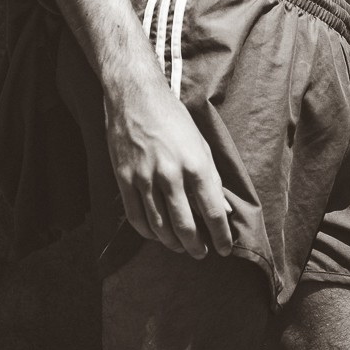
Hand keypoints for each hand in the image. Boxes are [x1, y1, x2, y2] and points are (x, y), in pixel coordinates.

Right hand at [104, 71, 233, 259]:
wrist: (136, 96)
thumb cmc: (173, 117)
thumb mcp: (200, 143)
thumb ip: (212, 178)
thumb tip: (223, 208)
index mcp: (195, 164)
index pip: (213, 212)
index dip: (221, 236)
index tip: (224, 248)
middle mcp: (171, 175)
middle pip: (186, 226)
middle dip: (197, 246)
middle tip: (201, 253)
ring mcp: (145, 179)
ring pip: (160, 227)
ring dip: (173, 243)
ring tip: (181, 247)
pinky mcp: (124, 179)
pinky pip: (136, 218)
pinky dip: (148, 233)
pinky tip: (157, 235)